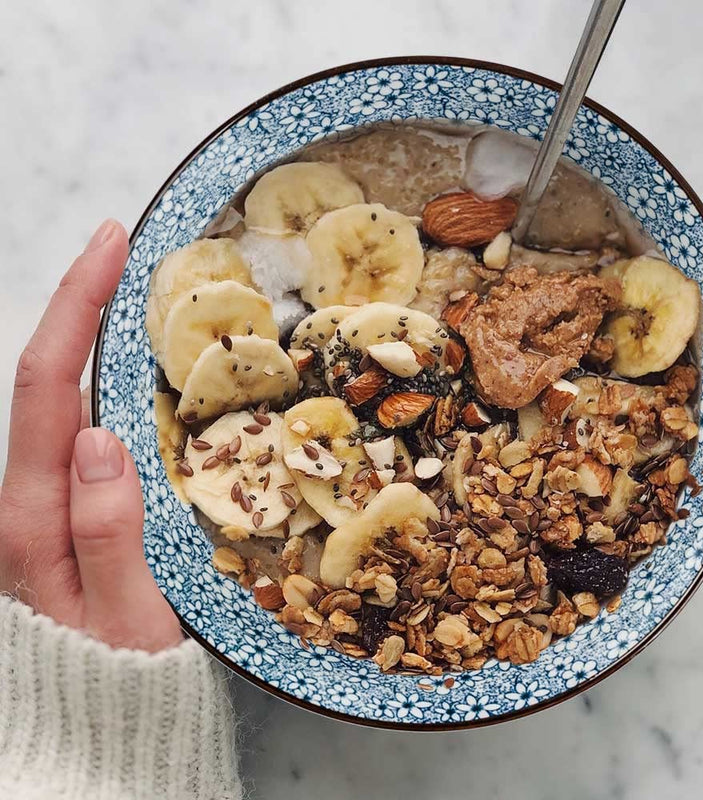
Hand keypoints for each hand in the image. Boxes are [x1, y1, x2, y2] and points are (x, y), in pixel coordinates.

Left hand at [0, 220, 181, 651]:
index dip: (75, 307)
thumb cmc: (122, 682)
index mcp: (35, 518)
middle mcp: (31, 499)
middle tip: (127, 250)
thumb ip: (108, 536)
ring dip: (97, 339)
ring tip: (143, 296)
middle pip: (48, 379)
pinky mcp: (75, 511)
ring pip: (68, 403)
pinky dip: (113, 387)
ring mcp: (51, 504)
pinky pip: (90, 432)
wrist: (105, 726)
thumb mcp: (129, 622)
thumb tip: (100, 439)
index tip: (109, 244)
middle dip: (81, 303)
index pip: (46, 387)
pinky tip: (147, 375)